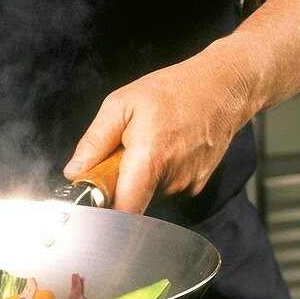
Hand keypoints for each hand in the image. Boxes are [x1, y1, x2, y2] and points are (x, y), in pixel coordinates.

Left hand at [63, 47, 254, 213]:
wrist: (224, 86)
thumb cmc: (175, 90)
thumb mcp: (122, 104)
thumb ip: (94, 141)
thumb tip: (75, 171)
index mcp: (151, 160)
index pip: (122, 212)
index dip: (103, 212)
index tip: (93, 197)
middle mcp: (173, 179)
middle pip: (131, 202)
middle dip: (118, 185)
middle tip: (119, 156)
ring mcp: (187, 185)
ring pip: (147, 195)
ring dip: (138, 178)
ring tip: (147, 145)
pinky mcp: (195, 186)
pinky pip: (163, 189)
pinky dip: (156, 175)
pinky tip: (164, 149)